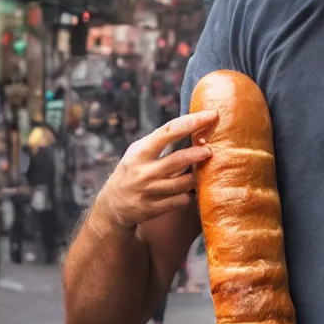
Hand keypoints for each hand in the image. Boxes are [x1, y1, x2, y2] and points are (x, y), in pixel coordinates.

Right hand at [93, 112, 216, 231]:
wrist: (112, 206)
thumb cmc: (132, 171)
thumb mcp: (139, 153)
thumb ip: (162, 143)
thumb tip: (196, 127)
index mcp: (140, 151)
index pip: (169, 131)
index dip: (192, 122)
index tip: (211, 114)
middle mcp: (143, 171)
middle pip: (179, 159)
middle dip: (199, 153)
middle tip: (210, 150)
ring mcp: (149, 191)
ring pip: (184, 182)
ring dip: (196, 176)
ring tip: (199, 171)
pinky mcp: (154, 209)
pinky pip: (182, 200)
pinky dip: (189, 194)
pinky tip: (189, 190)